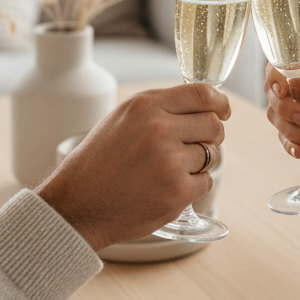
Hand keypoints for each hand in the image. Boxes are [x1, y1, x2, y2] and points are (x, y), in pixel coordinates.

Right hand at [34, 83, 230, 250]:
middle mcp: (160, 129)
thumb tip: (201, 105)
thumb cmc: (97, 163)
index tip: (223, 110)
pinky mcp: (177, 192)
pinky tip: (165, 188)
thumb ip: (159, 109)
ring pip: (211, 155)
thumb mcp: (121, 120)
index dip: (219, 102)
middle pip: (213, 125)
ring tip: (166, 171)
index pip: (201, 93)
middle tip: (195, 145)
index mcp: (145, 106)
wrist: (77, 205)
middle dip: (211, 135)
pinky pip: (205, 182)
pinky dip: (192, 186)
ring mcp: (170, 162)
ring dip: (197, 163)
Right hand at [264, 48, 299, 174]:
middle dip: (285, 107)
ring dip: (289, 128)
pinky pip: (282, 135)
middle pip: (273, 89)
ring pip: (275, 113)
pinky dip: (289, 143)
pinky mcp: (296, 128)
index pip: (285, 63)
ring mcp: (296, 106)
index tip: (282, 91)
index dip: (277, 75)